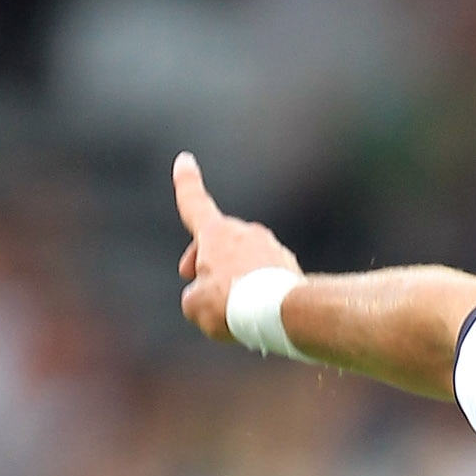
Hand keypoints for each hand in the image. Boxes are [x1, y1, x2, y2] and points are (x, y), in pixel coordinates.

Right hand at [173, 151, 298, 341]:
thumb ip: (195, 296)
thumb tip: (208, 297)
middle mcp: (244, 232)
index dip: (186, 183)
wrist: (282, 313)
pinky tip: (261, 315)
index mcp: (215, 232)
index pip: (194, 202)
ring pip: (245, 262)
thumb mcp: (196, 305)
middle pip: (219, 243)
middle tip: (196, 282)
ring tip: (236, 312)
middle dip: (206, 261)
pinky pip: (267, 277)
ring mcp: (271, 247)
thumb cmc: (232, 305)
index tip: (185, 160)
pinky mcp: (290, 267)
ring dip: (236, 280)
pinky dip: (260, 292)